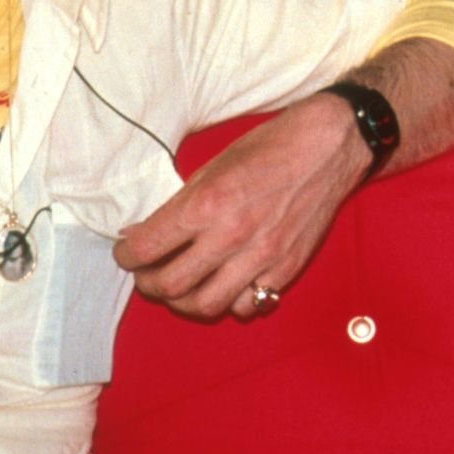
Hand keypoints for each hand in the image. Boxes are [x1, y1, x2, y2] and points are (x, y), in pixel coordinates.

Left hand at [113, 94, 368, 319]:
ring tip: (182, 286)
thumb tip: (142, 233)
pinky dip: (229, 301)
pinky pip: (247, 305)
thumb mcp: (214, 166)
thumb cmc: (270, 148)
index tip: (126, 253)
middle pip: (170, 286)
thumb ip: (179, 205)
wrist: (327, 148)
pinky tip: (225, 284)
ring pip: (206, 305)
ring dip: (184, 301)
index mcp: (207, 203)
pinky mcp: (286, 269)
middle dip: (149, 284)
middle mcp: (232, 235)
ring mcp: (262, 257)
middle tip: (148, 275)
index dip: (126, 256)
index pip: (146, 248)